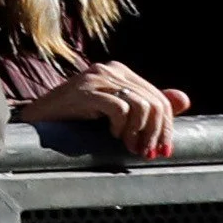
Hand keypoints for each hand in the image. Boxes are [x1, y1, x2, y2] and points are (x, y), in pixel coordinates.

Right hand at [18, 63, 180, 162]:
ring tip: (128, 145)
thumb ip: (148, 105)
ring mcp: (96, 78)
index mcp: (119, 71)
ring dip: (139, 134)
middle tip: (145, 153)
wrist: (39, 123)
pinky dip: (121, 128)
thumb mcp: (117, 113)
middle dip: (155, 134)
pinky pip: (121, 110)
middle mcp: (109, 69)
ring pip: (142, 107)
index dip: (166, 127)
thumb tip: (183, 99)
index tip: (161, 150)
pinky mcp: (86, 91)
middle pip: (155, 103)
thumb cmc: (76, 120)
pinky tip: (111, 134)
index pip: (159, 98)